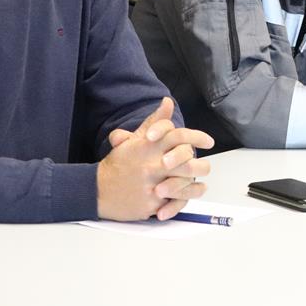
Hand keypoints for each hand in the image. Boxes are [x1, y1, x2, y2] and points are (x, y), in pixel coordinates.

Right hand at [97, 97, 214, 220]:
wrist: (96, 190)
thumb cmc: (119, 163)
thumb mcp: (135, 139)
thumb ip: (155, 121)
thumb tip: (168, 101)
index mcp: (148, 146)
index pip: (178, 136)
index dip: (197, 137)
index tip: (209, 142)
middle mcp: (151, 164)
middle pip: (186, 160)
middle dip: (200, 164)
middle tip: (204, 166)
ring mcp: (152, 185)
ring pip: (184, 182)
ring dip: (196, 182)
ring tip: (201, 180)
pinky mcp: (151, 203)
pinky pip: (176, 201)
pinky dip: (187, 197)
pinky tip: (195, 191)